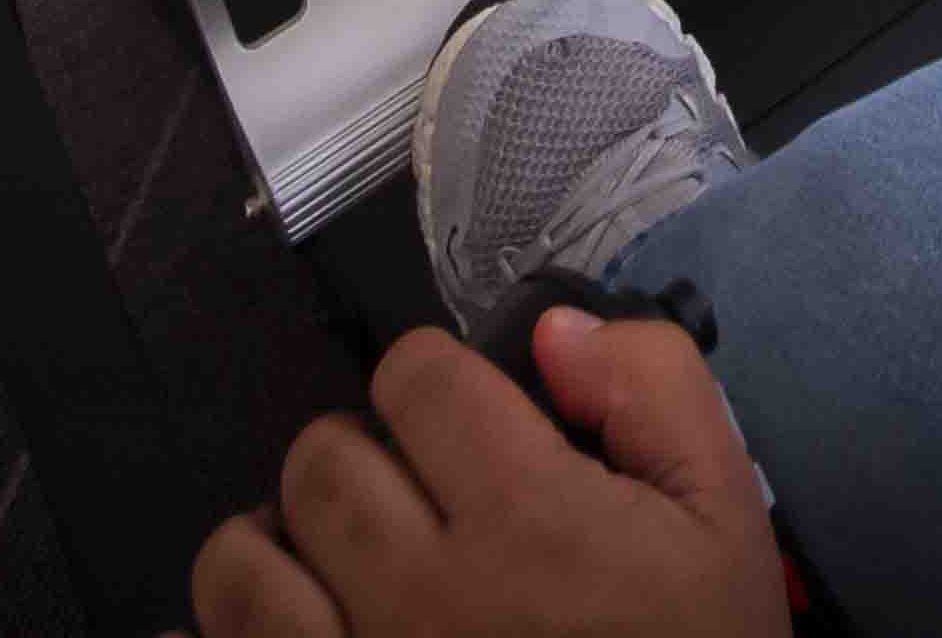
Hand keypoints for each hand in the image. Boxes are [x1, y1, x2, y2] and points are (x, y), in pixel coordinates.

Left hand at [183, 316, 793, 637]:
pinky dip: (219, 637)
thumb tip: (556, 333)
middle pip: (321, 460)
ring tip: (332, 557)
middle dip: (362, 451)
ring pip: (244, 563)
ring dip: (279, 541)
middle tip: (410, 490)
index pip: (417, 379)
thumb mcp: (722, 514)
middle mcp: (424, 594)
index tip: (463, 414)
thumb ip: (655, 390)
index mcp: (527, 518)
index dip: (439, 376)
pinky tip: (280, 629)